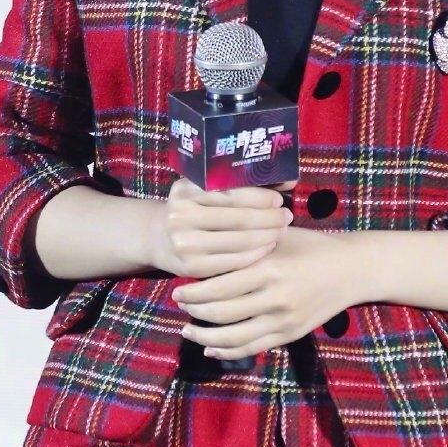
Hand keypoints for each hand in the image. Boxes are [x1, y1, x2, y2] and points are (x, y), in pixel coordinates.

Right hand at [151, 176, 297, 279]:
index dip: (260, 197)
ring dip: (267, 236)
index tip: (278, 199)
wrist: (159, 238)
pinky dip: (256, 254)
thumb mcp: (204, 191)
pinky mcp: (193, 268)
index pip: (231, 193)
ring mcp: (186, 244)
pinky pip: (234, 262)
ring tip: (281, 231)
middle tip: (287, 217)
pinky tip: (267, 247)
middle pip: (238, 219)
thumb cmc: (193, 209)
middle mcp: (182, 216)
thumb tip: (288, 178)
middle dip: (269, 218)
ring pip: (239, 242)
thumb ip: (241, 184)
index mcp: (186, 191)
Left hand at [171, 222, 351, 361]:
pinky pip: (251, 349)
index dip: (193, 291)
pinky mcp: (290, 335)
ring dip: (204, 336)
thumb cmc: (310, 246)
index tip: (178, 288)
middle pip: (220, 313)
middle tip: (178, 304)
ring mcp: (283, 320)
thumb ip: (244, 246)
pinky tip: (210, 347)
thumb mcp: (277, 237)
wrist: (352, 270)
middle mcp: (275, 298)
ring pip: (232, 337)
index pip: (218, 286)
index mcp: (269, 268)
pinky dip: (226, 351)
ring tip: (187, 330)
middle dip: (193, 311)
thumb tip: (203, 255)